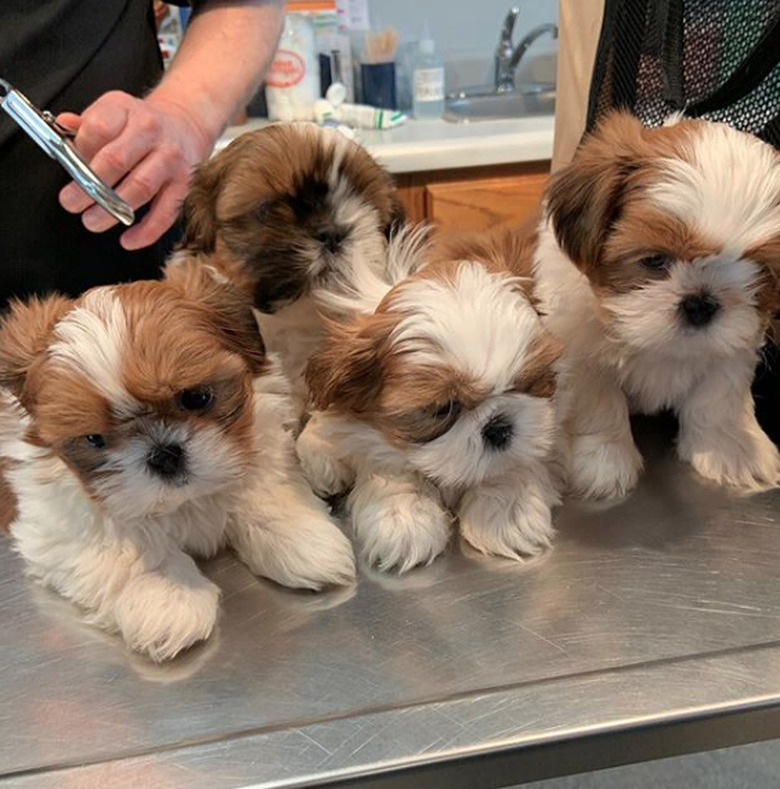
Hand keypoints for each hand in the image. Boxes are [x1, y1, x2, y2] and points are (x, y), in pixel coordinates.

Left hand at [57, 90, 212, 250]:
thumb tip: (62, 127)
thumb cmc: (141, 125)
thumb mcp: (113, 112)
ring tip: (93, 221)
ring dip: (113, 210)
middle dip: (89, 187)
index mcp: (126, 109)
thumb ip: (86, 123)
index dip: (80, 151)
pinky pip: (165, 212)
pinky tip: (128, 240)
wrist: (185, 126)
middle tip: (72, 203)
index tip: (71, 168)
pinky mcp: (184, 184)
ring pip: (140, 188)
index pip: (98, 128)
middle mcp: (150, 131)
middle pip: (116, 160)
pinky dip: (146, 231)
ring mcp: (170, 159)